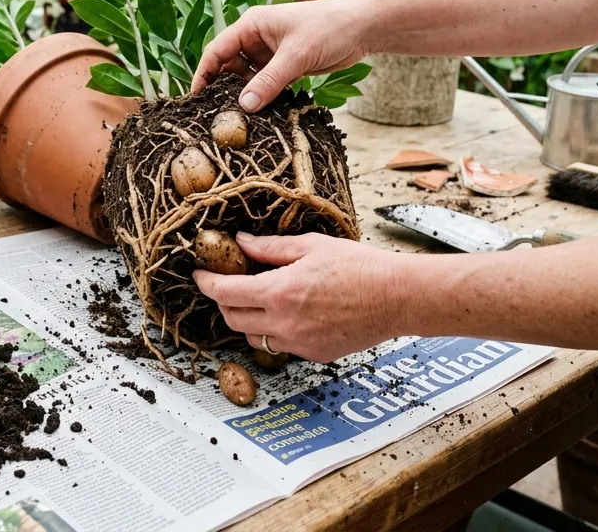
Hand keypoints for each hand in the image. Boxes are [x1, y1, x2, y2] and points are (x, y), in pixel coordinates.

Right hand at [191, 0, 368, 111]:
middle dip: (224, 89)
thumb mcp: (296, 56)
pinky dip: (263, 97)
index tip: (195, 99)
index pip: (217, 50)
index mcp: (251, 25)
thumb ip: (269, 82)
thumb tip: (244, 107)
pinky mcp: (285, 66)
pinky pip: (266, 84)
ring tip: (242, 119)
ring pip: (248, 78)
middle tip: (219, 115)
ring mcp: (271, 53)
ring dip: (246, 96)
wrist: (362, 27)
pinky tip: (263, 114)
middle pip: (229, 66)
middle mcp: (257, 38)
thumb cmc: (328, 28)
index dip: (204, 74)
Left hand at [193, 233, 405, 362]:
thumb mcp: (311, 246)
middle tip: (227, 285)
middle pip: (233, 319)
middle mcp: (284, 323)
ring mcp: (299, 343)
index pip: (225, 293)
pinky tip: (291, 313)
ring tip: (260, 299)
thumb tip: (242, 243)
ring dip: (249, 319)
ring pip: (255, 337)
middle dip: (224, 302)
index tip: (200, 275)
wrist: (397, 297)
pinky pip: (282, 345)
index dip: (207, 283)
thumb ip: (271, 248)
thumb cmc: (359, 267)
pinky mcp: (315, 354)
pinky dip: (276, 330)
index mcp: (279, 293)